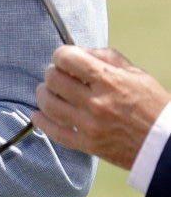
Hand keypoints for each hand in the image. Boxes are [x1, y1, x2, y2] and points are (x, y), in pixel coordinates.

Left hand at [33, 45, 170, 168]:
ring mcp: (91, 125)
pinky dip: (41, 122)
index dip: (61, 54)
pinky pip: (55, 133)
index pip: (67, 59)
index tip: (64, 58)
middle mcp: (97, 102)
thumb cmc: (153, 104)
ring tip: (48, 91)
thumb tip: (80, 51)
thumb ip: (106, 57)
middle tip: (56, 75)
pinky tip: (38, 114)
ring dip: (43, 94)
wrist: (166, 143)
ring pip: (49, 105)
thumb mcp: (135, 73)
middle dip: (51, 73)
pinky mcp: (89, 145)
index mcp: (109, 80)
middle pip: (53, 80)